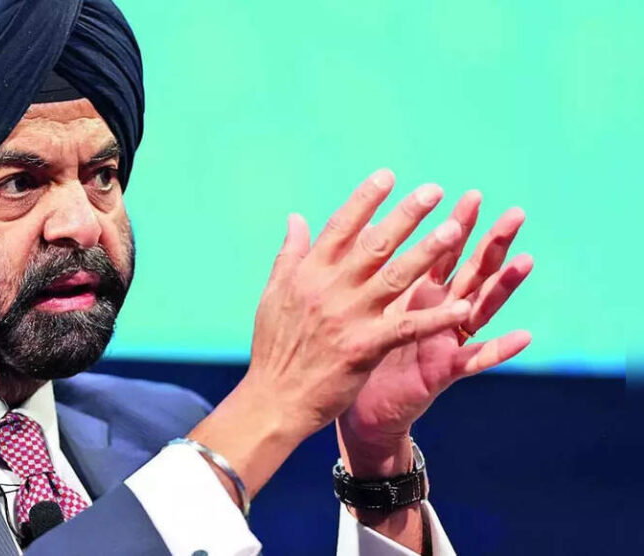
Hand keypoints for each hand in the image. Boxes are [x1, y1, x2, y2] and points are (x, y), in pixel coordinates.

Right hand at [242, 169, 473, 438]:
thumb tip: (296, 217)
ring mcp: (348, 317)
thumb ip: (290, 254)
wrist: (273, 399)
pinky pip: (407, 327)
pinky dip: (436, 317)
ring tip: (455, 229)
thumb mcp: (274, 294)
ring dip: (428, 252)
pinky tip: (463, 305)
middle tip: (434, 191)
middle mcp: (329, 289)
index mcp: (307, 274)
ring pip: (396, 277)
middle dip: (406, 215)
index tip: (389, 175)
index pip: (340, 227)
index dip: (366, 199)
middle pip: (374, 244)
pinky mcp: (364, 348)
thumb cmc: (274, 347)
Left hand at [338, 189, 532, 474]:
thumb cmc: (354, 352)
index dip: (455, 225)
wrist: (351, 406)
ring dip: (503, 286)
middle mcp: (436, 313)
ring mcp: (442, 340)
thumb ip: (364, 266)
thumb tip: (360, 226)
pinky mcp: (442, 371)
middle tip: (515, 213)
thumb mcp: (359, 303)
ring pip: (479, 308)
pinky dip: (499, 349)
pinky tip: (525, 336)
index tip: (470, 194)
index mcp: (415, 294)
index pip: (440, 252)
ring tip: (526, 260)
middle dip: (491, 243)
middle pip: (469, 271)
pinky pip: (474, 359)